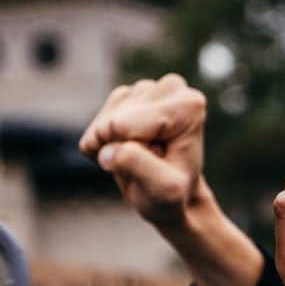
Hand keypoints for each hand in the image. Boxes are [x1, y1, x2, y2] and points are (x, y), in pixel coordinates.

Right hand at [79, 74, 209, 227]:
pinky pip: (96, 125)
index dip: (130, 153)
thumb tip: (105, 151)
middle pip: (113, 121)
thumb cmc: (172, 196)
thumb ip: (137, 165)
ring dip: (115, 148)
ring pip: (103, 123)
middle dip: (122, 149)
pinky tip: (129, 152)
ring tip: (143, 158)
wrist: (171, 198)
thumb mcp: (163, 190)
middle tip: (151, 163)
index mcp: (188, 105)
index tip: (159, 163)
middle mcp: (171, 87)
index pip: (124, 125)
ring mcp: (148, 89)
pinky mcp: (127, 97)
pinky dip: (106, 145)